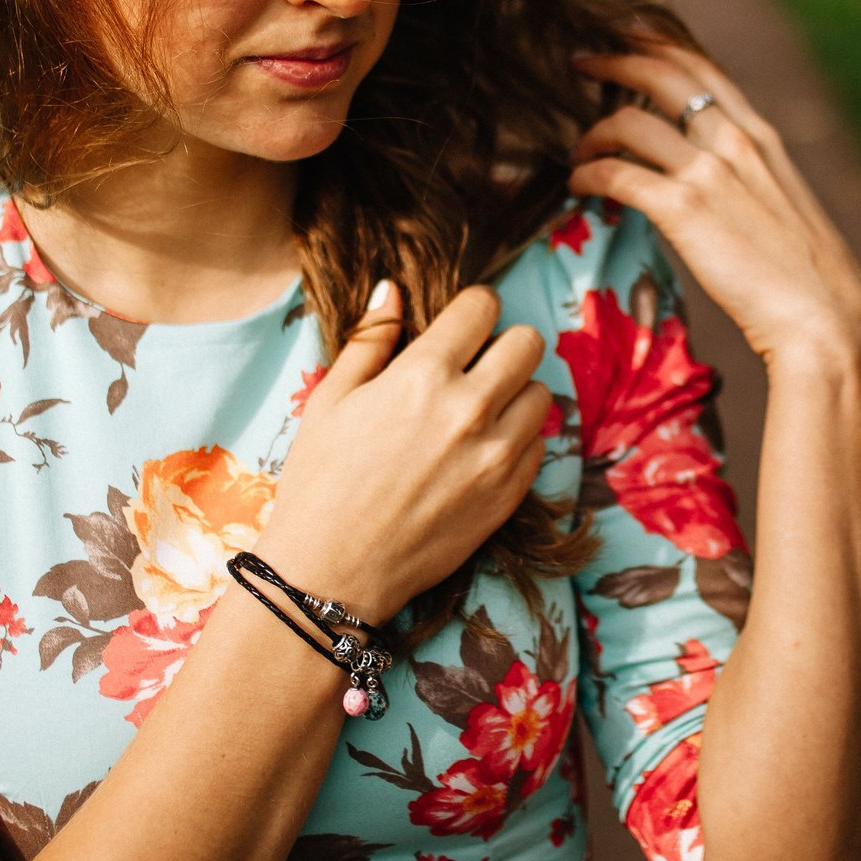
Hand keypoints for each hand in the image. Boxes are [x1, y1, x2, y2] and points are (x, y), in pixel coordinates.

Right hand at [253, 281, 553, 621]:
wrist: (332, 571)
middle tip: (476, 366)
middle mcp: (469, 408)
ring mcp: (496, 455)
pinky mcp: (509, 495)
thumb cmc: (320, 481)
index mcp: (422, 375)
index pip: (483, 306)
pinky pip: (538, 445)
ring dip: (514, 394)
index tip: (462, 325)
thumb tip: (391, 289)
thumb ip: (370, 340)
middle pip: (527, 342)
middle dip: (503, 345)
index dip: (472, 309)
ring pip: (540, 394)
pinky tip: (479, 452)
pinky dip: (517, 440)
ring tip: (479, 412)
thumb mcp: (330, 400)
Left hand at [569, 36, 860, 373]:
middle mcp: (736, 141)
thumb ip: (748, 178)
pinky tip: (579, 187)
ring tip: (579, 151)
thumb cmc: (807, 277)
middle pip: (662, 74)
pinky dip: (589, 174)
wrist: (825, 318)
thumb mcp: (784, 204)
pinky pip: (617, 174)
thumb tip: (714, 178)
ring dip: (593, 132)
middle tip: (582, 60)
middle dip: (615, 59)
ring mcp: (710, 173)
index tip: (626, 32)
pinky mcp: (684, 210)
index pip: (703, 68)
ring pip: (629, 122)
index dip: (658, 42)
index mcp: (762, 136)